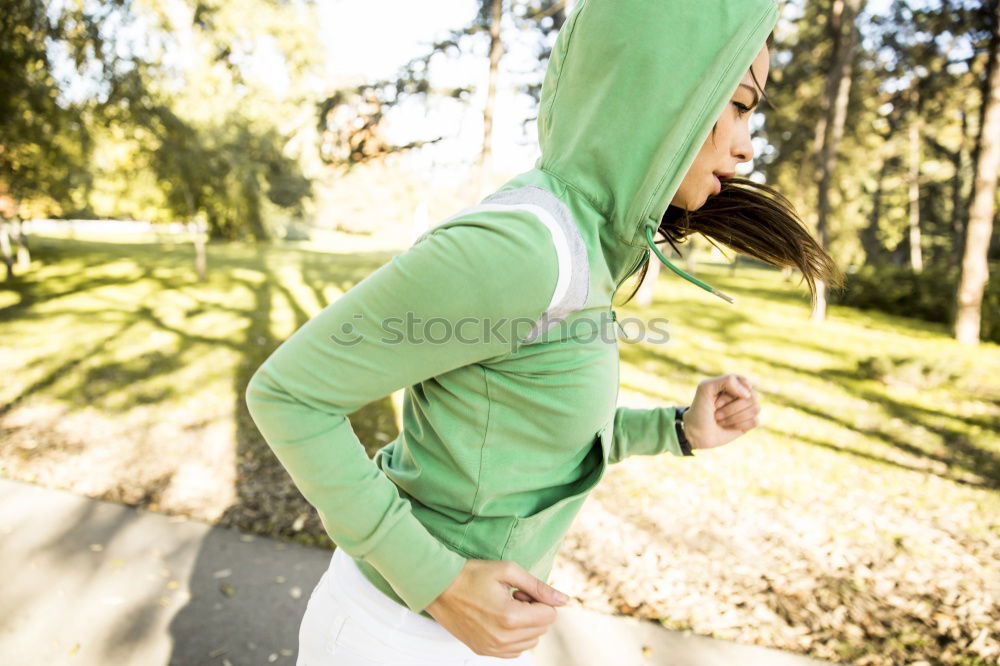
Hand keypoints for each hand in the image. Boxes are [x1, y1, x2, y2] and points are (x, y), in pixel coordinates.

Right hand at [425, 558, 567, 657]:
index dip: (540, 599)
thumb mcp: (508, 571)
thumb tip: (564, 600)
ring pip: (530, 642)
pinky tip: (498, 620)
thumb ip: (539, 587)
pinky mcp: (483, 651)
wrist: (438, 587)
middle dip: (534, 611)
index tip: (521, 591)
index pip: (550, 615)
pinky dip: (514, 637)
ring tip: (504, 608)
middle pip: (542, 630)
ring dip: (525, 625)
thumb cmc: (471, 575)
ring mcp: (492, 648)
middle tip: (512, 597)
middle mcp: (503, 638)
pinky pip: (514, 651)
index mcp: (510, 617)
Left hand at [684, 374, 760, 450]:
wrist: (695, 432)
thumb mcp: (706, 388)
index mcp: (733, 384)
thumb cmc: (699, 408)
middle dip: (731, 407)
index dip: (730, 393)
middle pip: (752, 396)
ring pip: (755, 408)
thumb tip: (748, 394)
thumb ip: (727, 381)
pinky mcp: (748, 423)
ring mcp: (746, 409)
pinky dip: (740, 424)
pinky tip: (729, 426)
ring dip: (734, 416)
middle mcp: (742, 395)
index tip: (715, 401)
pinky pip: (755, 421)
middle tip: (716, 413)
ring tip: (720, 420)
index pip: (745, 383)